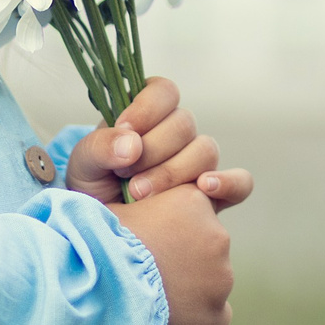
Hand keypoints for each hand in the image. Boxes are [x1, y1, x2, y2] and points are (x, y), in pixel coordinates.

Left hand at [60, 77, 254, 211]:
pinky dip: (228, 183)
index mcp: (147, 114)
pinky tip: (204, 189)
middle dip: (153, 150)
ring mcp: (198, 164)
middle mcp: (177, 134)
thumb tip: (131, 145)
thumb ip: (100, 147)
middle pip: (184, 124)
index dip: (147, 107)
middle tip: (125, 174)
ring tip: (141, 195)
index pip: (163, 91)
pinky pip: (240, 183)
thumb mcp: (84, 165)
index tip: (126, 130)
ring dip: (174, 171)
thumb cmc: (94, 190)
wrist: (103, 233)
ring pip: (206, 151)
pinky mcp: (215, 195)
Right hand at [109, 184, 232, 324]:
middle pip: (206, 247)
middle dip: (185, 259)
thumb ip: (142, 208)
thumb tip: (136, 213)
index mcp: (194, 201)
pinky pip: (214, 315)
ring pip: (210, 282)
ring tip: (153, 295)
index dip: (174, 229)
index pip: (195, 212)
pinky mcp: (216, 312)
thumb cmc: (100, 244)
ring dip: (190, 288)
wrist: (101, 286)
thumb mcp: (120, 209)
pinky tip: (170, 316)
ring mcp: (221, 275)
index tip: (154, 242)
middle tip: (151, 271)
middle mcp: (217, 234)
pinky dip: (197, 317)